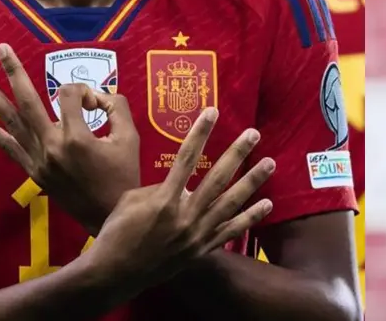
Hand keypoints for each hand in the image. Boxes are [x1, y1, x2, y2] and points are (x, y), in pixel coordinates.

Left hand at [0, 43, 139, 234]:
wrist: (111, 216)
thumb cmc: (124, 176)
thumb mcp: (130, 138)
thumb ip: (116, 107)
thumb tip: (97, 96)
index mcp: (76, 137)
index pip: (72, 96)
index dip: (86, 92)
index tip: (99, 106)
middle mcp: (51, 146)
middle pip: (28, 101)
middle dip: (14, 72)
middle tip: (0, 48)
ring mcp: (38, 160)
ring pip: (11, 122)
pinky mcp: (33, 171)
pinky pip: (7, 147)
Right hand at [88, 107, 274, 286]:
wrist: (115, 273)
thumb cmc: (116, 233)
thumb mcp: (131, 201)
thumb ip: (157, 188)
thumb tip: (179, 183)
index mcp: (165, 200)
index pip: (186, 157)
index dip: (200, 133)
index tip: (212, 112)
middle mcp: (186, 216)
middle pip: (217, 178)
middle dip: (237, 153)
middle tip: (253, 134)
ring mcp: (197, 234)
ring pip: (231, 203)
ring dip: (252, 181)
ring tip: (270, 163)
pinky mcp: (202, 249)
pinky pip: (231, 231)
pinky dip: (250, 217)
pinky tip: (267, 204)